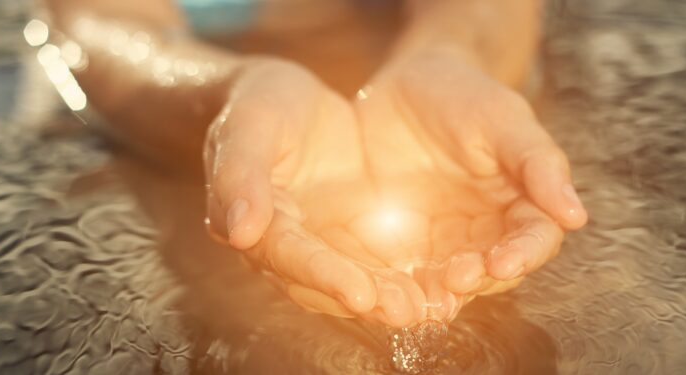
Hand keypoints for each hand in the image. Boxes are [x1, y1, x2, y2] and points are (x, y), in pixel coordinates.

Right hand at [203, 59, 427, 326]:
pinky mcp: (354, 238)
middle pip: (324, 285)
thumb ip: (242, 173)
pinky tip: (447, 283)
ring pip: (356, 282)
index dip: (321, 275)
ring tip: (434, 306)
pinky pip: (382, 264)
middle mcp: (289, 245)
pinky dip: (411, 276)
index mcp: (256, 220)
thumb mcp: (250, 124)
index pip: (286, 256)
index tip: (360, 293)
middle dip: (367, 299)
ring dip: (391, 298)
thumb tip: (239, 231)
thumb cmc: (262, 103)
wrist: (287, 98)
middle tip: (408, 311)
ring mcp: (323, 245)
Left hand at [352, 49, 587, 320]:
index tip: (504, 263)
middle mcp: (488, 230)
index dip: (524, 255)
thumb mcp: (502, 118)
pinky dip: (404, 285)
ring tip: (427, 295)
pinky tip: (390, 289)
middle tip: (457, 279)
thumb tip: (576, 215)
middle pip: (495, 270)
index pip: (535, 239)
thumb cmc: (464, 96)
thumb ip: (538, 162)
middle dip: (480, 279)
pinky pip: (409, 271)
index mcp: (522, 203)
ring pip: (453, 279)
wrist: (407, 86)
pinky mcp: (406, 243)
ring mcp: (446, 240)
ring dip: (443, 292)